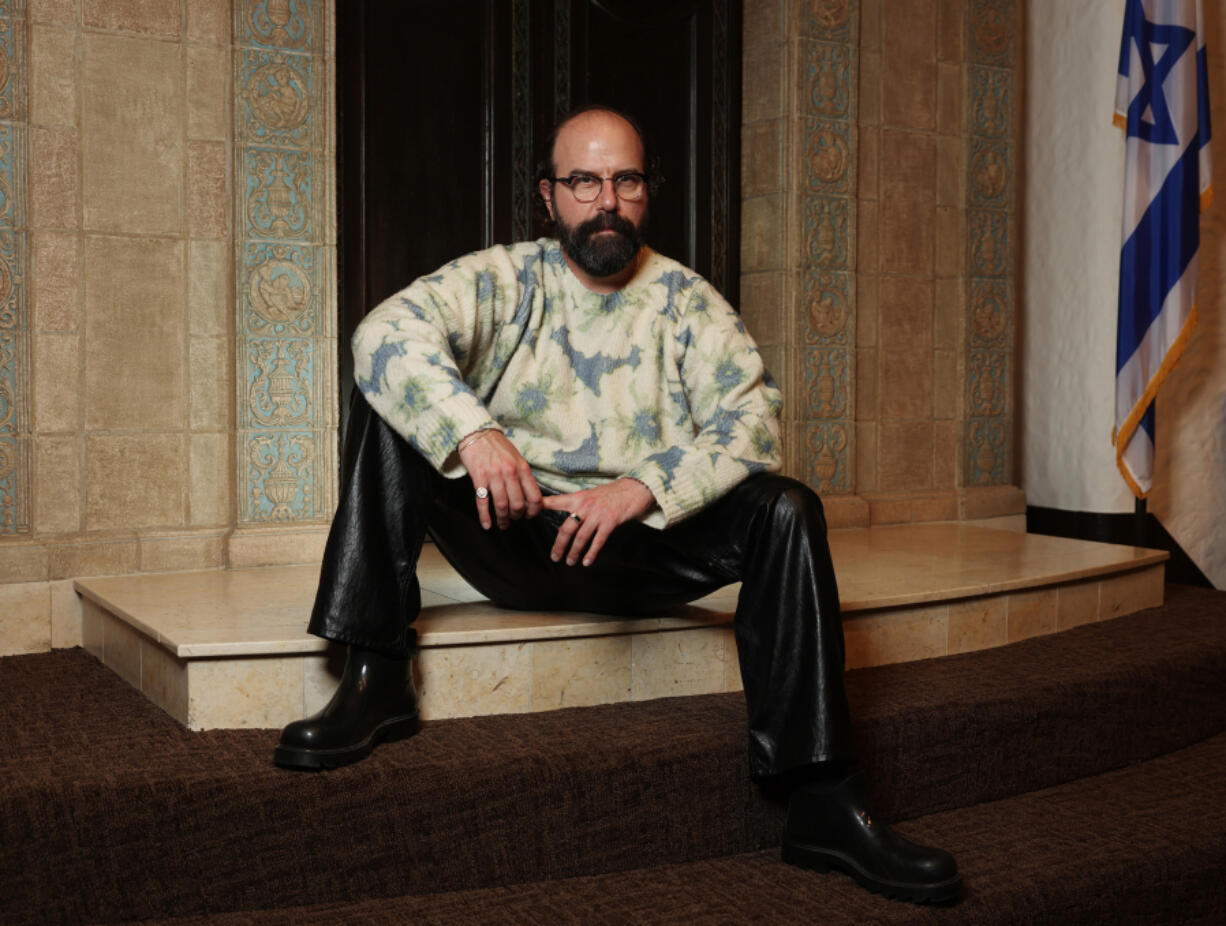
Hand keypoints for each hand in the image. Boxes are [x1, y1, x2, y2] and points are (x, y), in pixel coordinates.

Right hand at [458, 430, 542, 528]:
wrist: (477, 434)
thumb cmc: (498, 447)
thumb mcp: (517, 458)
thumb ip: (524, 476)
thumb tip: (531, 497)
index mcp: (523, 468)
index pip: (535, 496)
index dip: (534, 511)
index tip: (530, 516)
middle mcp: (510, 472)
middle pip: (518, 504)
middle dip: (517, 516)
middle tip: (514, 519)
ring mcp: (494, 476)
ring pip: (502, 506)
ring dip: (503, 519)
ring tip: (503, 524)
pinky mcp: (479, 478)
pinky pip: (483, 502)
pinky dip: (485, 516)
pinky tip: (487, 524)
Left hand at [541, 478, 655, 566]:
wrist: (635, 488)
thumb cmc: (613, 493)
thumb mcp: (592, 494)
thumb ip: (578, 505)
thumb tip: (566, 522)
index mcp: (578, 497)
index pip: (555, 501)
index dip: (541, 506)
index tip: (527, 513)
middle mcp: (585, 505)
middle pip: (566, 528)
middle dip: (559, 544)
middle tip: (554, 556)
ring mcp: (598, 514)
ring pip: (581, 537)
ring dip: (574, 552)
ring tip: (570, 562)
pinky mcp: (610, 522)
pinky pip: (598, 541)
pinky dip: (591, 553)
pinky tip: (587, 562)